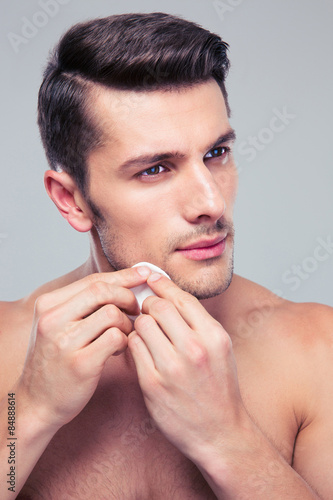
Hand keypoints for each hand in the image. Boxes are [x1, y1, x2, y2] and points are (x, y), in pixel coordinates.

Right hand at [18, 266, 150, 429]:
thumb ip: (82, 304)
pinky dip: (125, 341)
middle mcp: (52, 319)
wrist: (36, 402)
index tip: (145, 273)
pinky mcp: (80, 363)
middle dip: (128, 297)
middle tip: (136, 310)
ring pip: (112, 313)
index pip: (93, 280)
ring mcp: (65, 342)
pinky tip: (118, 349)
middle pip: (103, 290)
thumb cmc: (55, 360)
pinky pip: (116, 338)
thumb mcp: (58, 325)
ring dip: (127, 323)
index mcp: (48, 304)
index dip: (123, 276)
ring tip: (123, 334)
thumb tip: (125, 280)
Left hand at [128, 273, 246, 461]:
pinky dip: (134, 343)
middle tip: (147, 310)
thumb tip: (170, 294)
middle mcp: (194, 349)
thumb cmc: (219, 387)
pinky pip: (133, 347)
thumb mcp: (220, 348)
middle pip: (158, 307)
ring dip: (140, 324)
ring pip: (142, 324)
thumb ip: (198, 322)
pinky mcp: (153, 384)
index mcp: (214, 336)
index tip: (152, 278)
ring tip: (145, 332)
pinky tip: (141, 349)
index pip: (182, 298)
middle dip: (149, 304)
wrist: (220, 433)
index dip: (163, 285)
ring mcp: (172, 367)